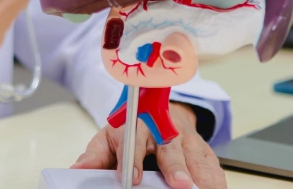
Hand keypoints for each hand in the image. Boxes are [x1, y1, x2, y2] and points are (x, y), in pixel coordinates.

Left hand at [71, 103, 226, 188]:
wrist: (159, 110)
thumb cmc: (132, 129)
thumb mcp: (108, 138)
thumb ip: (94, 156)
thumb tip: (78, 171)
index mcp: (138, 124)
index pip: (134, 139)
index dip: (133, 158)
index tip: (132, 177)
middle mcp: (166, 130)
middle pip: (171, 149)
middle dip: (176, 168)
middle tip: (179, 185)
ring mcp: (188, 140)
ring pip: (196, 158)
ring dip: (201, 177)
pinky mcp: (204, 150)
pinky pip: (213, 165)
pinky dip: (215, 180)